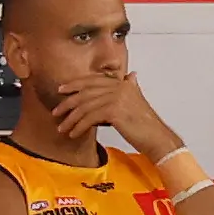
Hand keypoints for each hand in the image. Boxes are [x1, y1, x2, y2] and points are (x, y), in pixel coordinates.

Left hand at [52, 73, 179, 160]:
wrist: (158, 138)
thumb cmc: (147, 125)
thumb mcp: (137, 101)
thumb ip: (131, 88)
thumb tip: (131, 76)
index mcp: (122, 83)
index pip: (92, 80)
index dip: (75, 84)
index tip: (61, 90)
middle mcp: (119, 87)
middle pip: (86, 92)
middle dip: (68, 103)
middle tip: (56, 112)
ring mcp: (117, 98)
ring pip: (85, 106)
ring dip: (71, 119)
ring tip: (63, 128)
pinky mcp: (115, 111)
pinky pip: (90, 118)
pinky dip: (79, 126)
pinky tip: (74, 134)